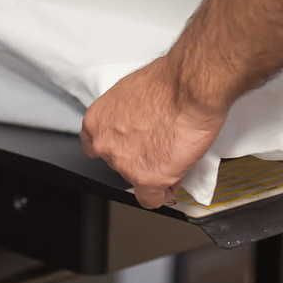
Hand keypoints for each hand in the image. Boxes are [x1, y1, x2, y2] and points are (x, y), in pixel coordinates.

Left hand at [80, 54, 227, 208]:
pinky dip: (162, 193)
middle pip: (118, 164)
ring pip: (137, 179)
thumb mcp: (130, 93)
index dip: (116, 147)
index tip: (126, 148)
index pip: (94, 146)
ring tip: (172, 152)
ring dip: (152, 171)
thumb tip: (134, 125)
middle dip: (137, 158)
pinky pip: (152, 198)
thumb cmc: (166, 83)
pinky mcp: (148, 179)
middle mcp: (106, 145)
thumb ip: (124, 116)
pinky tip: (171, 181)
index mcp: (97, 121)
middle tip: (156, 147)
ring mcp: (126, 165)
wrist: (188, 89)